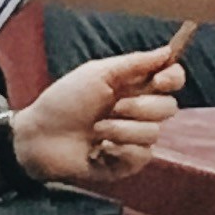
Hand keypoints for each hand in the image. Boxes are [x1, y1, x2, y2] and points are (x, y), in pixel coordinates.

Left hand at [15, 31, 191, 187]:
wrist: (41, 137)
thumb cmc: (64, 101)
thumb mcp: (96, 74)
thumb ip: (134, 63)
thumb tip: (167, 51)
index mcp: (134, 86)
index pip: (171, 80)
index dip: (172, 78)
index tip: (159, 80)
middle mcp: (139, 111)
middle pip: (169, 107)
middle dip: (141, 107)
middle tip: (113, 106)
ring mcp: (134, 138)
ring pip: (154, 133)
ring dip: (122, 130)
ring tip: (96, 130)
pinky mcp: (127, 163)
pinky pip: (142, 156)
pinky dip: (120, 150)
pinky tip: (100, 149)